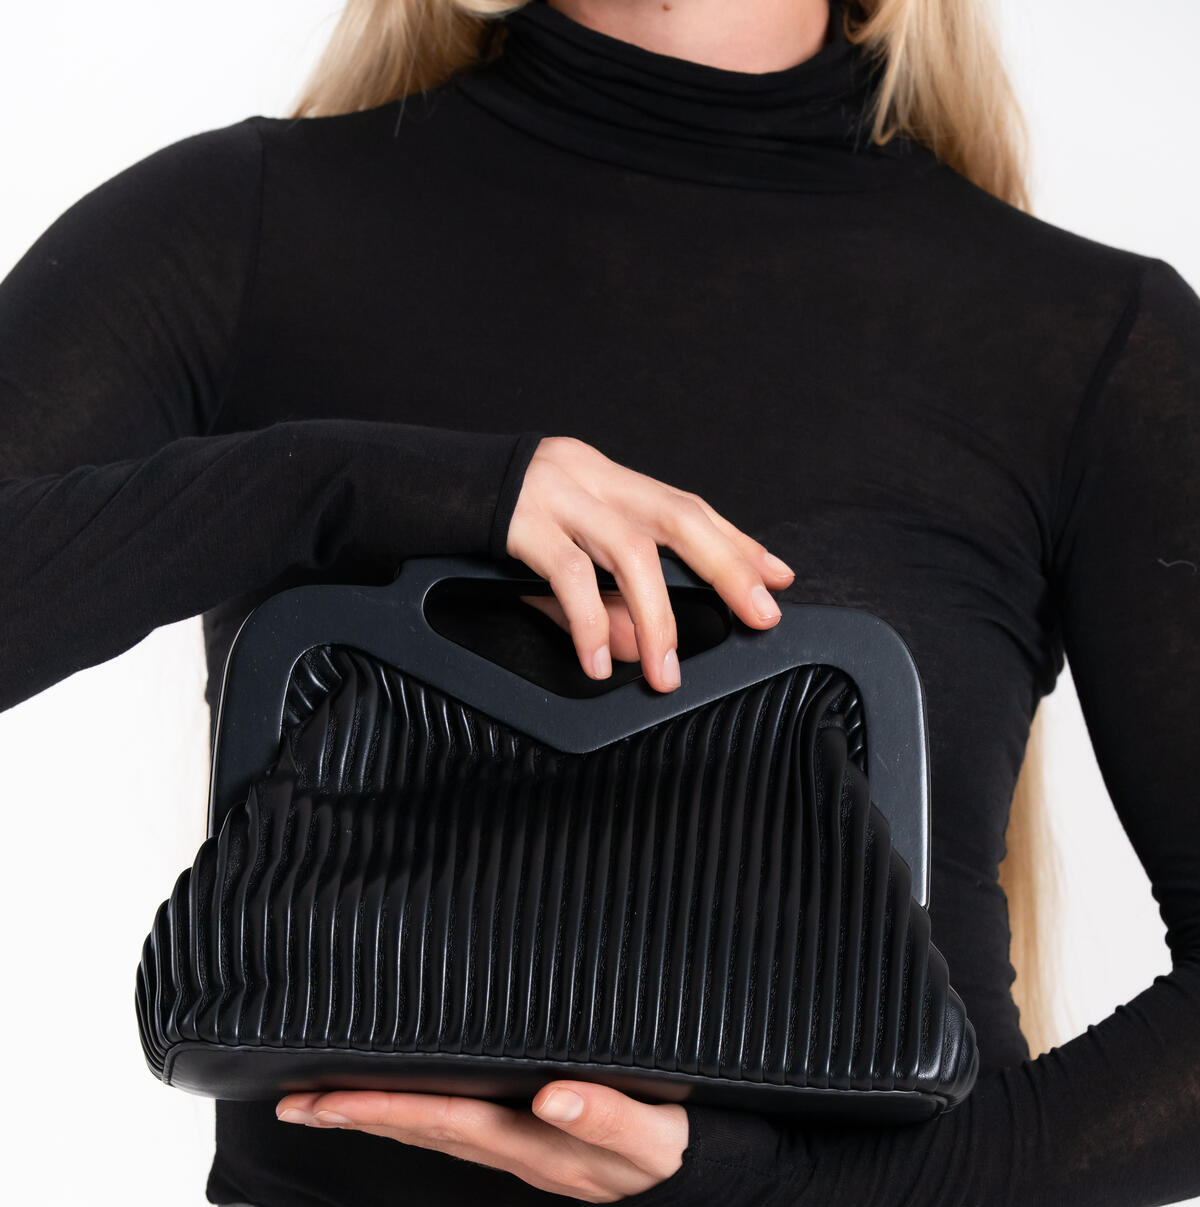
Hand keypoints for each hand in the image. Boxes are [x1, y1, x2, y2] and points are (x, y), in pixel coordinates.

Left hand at [275, 1081, 688, 1202]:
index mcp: (538, 1146)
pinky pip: (456, 1133)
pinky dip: (414, 1118)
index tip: (328, 1100)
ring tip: (320, 1104)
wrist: (704, 1185)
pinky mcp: (530, 1146)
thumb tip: (554, 1100)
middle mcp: (518, 1153)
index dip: (383, 1109)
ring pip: (433, 1135)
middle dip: (357, 1117)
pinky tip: (393, 1106)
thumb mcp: (657, 1138)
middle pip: (423, 1133)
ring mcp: (520, 1154)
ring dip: (375, 1120)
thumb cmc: (678, 1152)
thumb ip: (610, 1117)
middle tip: (293, 1103)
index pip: (445, 1122)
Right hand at [506, 436, 793, 690]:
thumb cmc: (481, 524)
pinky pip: (569, 574)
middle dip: (727, 567)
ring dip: (658, 616)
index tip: (776, 577)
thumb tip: (641, 648)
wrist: (406, 485)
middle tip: (758, 614)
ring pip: (630, 550)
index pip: (685, 507)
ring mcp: (554, 493)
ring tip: (666, 669)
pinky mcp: (518, 519)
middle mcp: (588, 476)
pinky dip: (590, 621)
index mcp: (603, 479)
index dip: (736, 542)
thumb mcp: (550, 567)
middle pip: (679, 515)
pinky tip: (597, 659)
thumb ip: (600, 606)